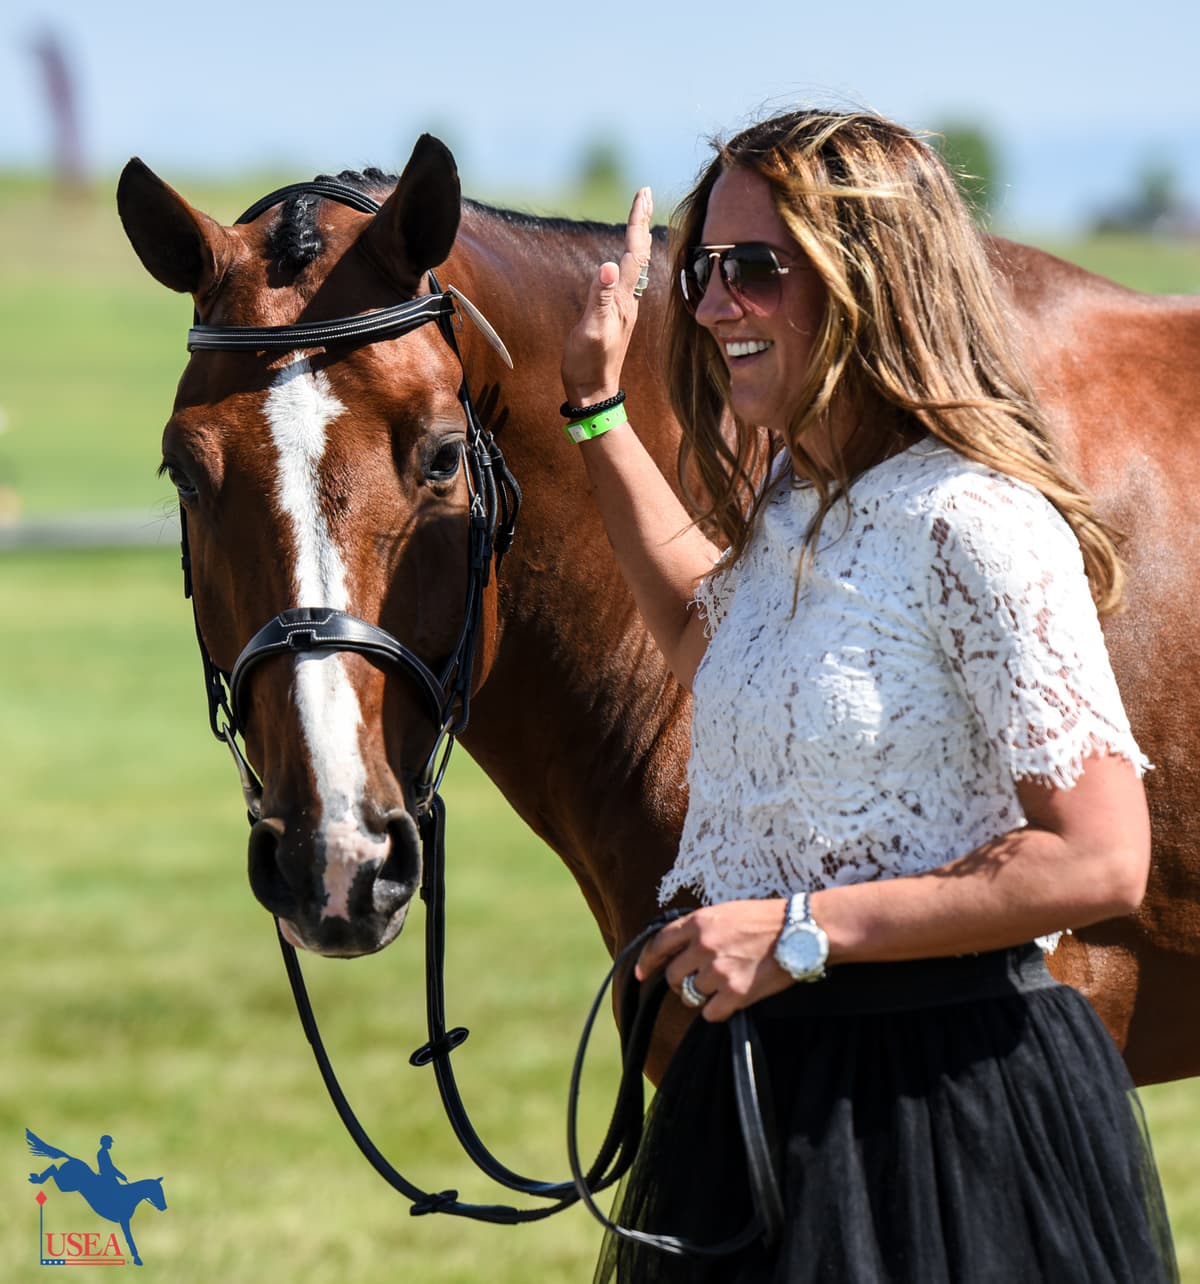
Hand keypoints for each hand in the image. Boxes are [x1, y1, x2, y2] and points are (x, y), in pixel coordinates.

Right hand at [560, 186, 652, 406]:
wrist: (593, 393)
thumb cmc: (588, 364)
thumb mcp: (591, 330)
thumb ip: (599, 298)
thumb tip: (607, 265)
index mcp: (623, 299)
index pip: (633, 252)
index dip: (636, 221)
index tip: (641, 192)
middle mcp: (628, 300)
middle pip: (638, 253)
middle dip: (640, 221)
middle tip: (643, 193)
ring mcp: (623, 308)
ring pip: (635, 265)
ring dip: (637, 238)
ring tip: (638, 217)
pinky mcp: (616, 316)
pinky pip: (627, 278)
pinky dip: (629, 259)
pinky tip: (626, 259)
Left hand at [635, 899, 793, 1021]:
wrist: (802, 930)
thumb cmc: (766, 919)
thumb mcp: (726, 912)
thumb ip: (700, 929)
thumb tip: (678, 948)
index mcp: (699, 922)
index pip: (659, 943)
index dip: (647, 961)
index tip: (640, 973)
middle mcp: (704, 946)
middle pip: (672, 976)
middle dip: (680, 982)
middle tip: (697, 982)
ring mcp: (719, 971)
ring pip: (691, 996)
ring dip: (702, 996)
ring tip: (722, 987)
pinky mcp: (737, 993)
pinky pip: (710, 1013)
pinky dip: (718, 1011)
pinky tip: (731, 1001)